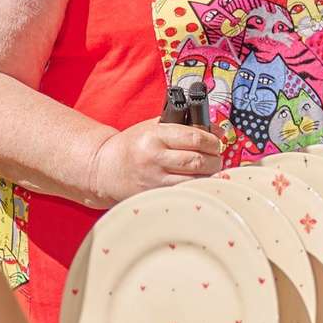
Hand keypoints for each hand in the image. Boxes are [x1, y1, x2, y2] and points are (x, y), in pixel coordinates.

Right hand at [92, 119, 222, 204]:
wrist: (104, 168)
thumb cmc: (133, 144)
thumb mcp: (154, 127)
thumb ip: (186, 127)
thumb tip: (219, 132)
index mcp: (154, 136)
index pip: (195, 137)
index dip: (212, 141)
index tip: (215, 143)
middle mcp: (154, 158)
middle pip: (198, 161)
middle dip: (214, 159)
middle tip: (215, 158)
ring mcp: (153, 179)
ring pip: (195, 180)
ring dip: (210, 175)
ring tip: (208, 169)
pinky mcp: (154, 195)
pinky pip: (185, 192)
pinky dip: (198, 187)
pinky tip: (198, 182)